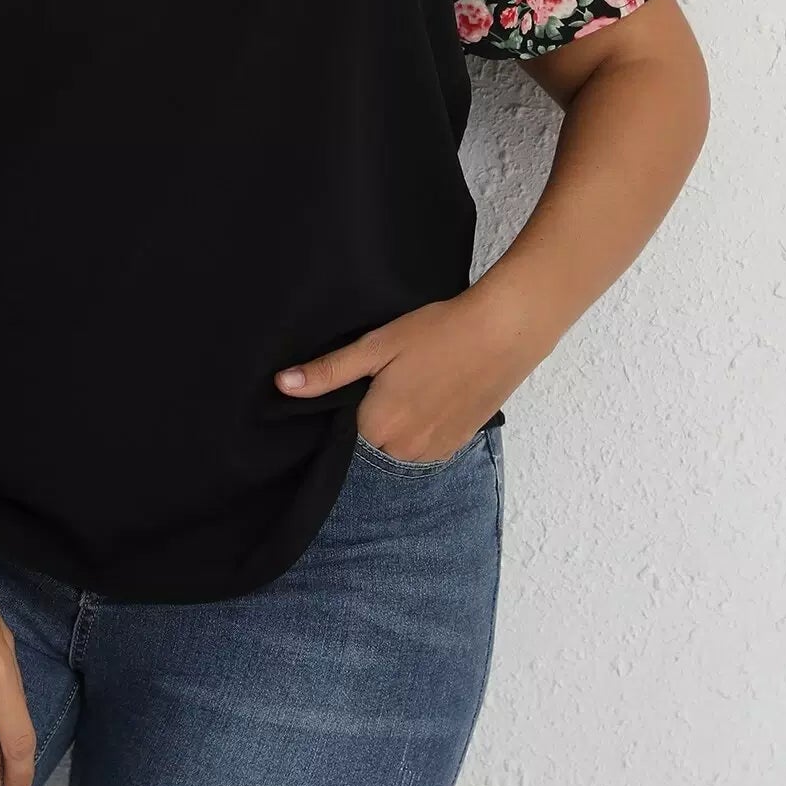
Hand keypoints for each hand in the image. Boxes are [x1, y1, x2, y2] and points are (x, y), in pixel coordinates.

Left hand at [274, 288, 545, 462]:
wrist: (503, 332)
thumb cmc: (437, 332)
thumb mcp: (376, 346)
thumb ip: (329, 372)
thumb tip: (282, 385)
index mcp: (379, 428)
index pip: (341, 436)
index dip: (344, 411)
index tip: (354, 388)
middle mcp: (405, 451)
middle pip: (369, 446)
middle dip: (368, 422)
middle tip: (383, 381)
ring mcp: (435, 453)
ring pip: (397, 450)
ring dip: (395, 429)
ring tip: (409, 387)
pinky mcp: (458, 446)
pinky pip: (423, 449)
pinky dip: (420, 430)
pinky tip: (429, 397)